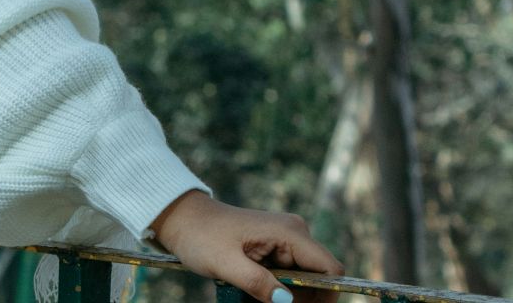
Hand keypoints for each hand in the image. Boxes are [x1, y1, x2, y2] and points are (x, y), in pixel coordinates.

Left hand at [148, 190, 345, 302]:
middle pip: (317, 278)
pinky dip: (277, 288)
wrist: (182, 218)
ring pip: (303, 280)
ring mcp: (285, 240)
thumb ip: (257, 282)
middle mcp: (295, 233)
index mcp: (289, 232)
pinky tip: (257, 291)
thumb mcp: (225, 263)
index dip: (326, 295)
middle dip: (302, 299)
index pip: (329, 269)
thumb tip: (286, 301)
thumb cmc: (200, 236)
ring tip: (256, 296)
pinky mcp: (276, 247)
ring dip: (287, 295)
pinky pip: (289, 275)